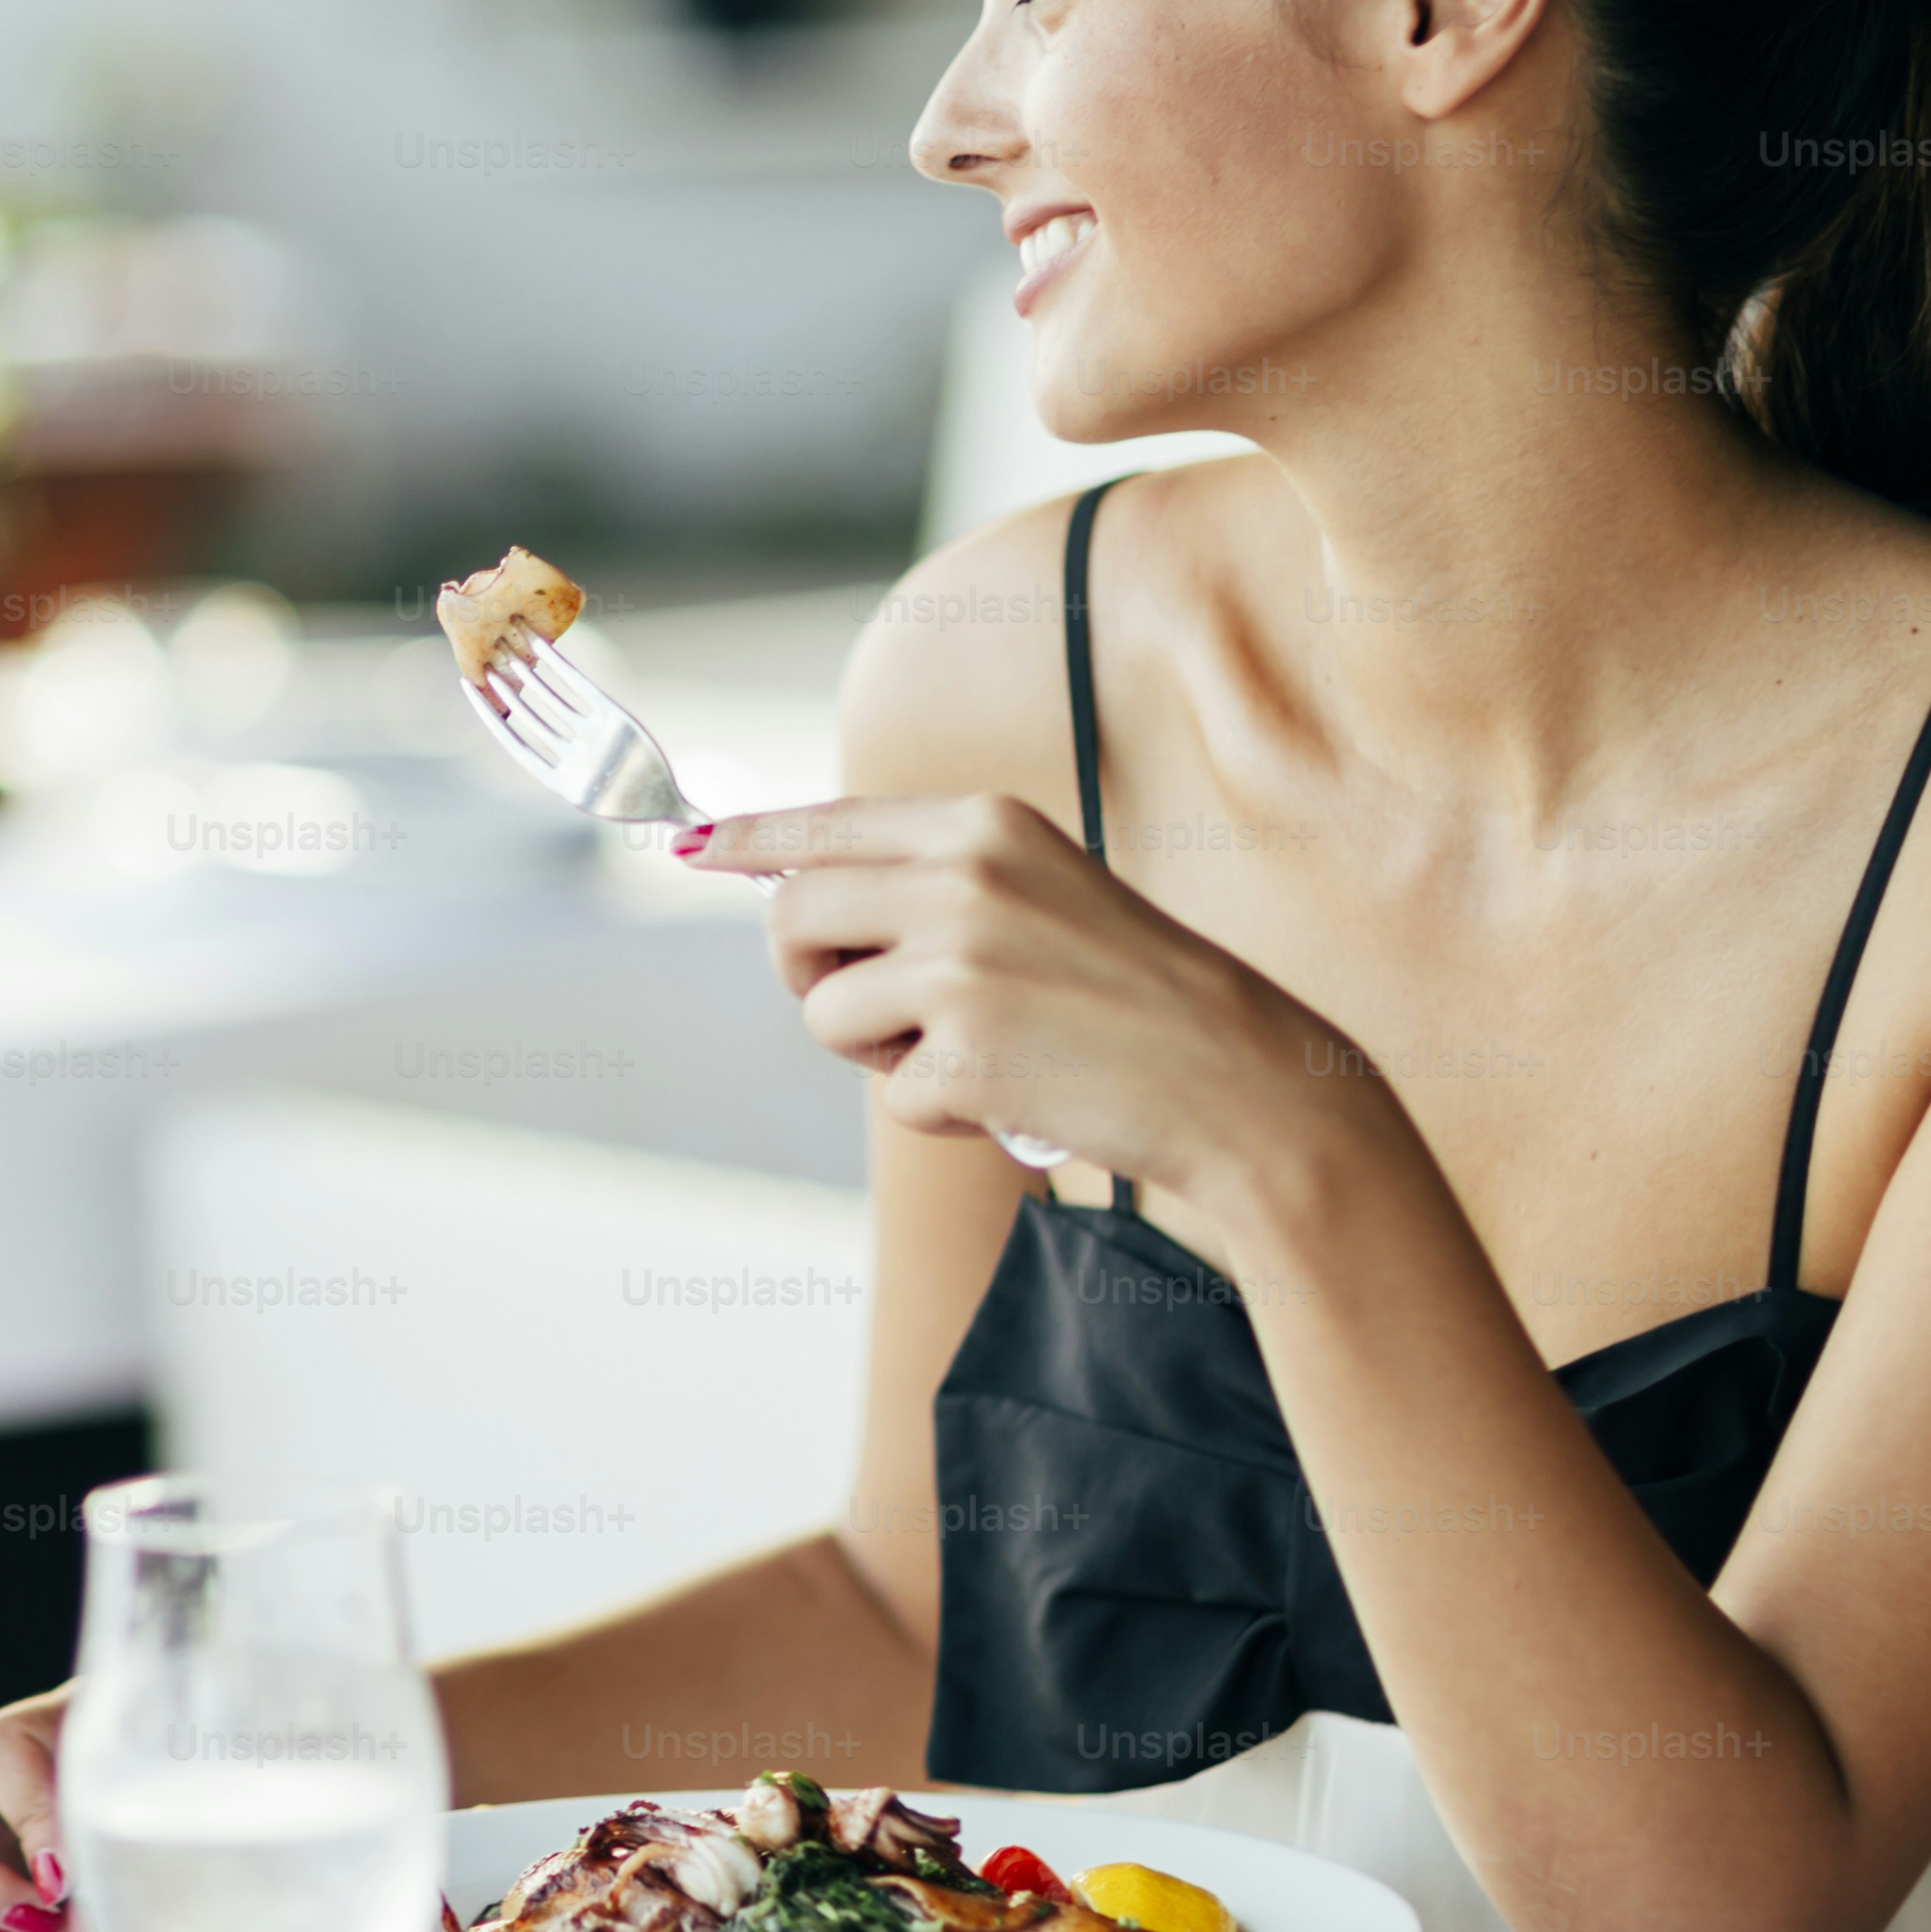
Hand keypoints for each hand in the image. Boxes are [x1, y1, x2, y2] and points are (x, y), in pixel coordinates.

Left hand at [690, 793, 1311, 1194]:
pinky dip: (938, 1109)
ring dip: (878, 1049)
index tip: (692, 847)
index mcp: (984, 824)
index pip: (825, 822)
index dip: (750, 841)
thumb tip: (791, 887)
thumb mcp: (1041, 891)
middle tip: (873, 1006)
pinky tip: (1011, 1094)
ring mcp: (960, 963)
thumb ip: (930, 878)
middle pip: (792, 913)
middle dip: (808, 971)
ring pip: (823, 1012)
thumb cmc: (1134, 995)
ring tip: (976, 1050)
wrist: (1238, 1079)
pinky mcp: (964, 1053)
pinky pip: (890, 1093)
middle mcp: (963, 877)